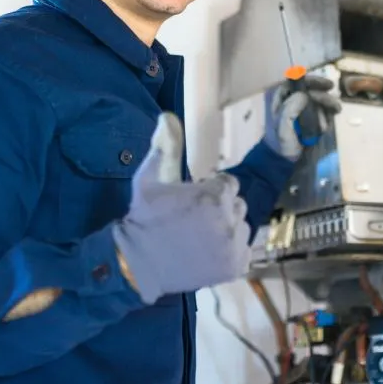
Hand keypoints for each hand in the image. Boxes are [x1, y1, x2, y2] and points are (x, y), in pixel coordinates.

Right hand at [112, 112, 250, 304]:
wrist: (139, 266)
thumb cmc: (143, 221)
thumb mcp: (148, 180)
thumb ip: (164, 148)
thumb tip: (168, 116)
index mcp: (214, 196)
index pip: (228, 184)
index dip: (211, 190)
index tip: (194, 200)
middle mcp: (230, 219)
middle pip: (236, 205)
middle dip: (221, 208)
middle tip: (195, 220)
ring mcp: (235, 245)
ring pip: (241, 228)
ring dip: (227, 229)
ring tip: (201, 238)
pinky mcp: (236, 267)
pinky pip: (243, 252)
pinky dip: (230, 253)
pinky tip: (208, 254)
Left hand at [264, 75, 341, 160]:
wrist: (286, 160)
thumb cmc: (281, 142)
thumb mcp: (282, 126)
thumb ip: (290, 109)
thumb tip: (304, 94)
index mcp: (284, 98)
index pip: (298, 82)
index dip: (312, 81)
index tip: (326, 85)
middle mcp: (295, 100)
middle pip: (312, 90)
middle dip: (324, 97)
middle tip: (333, 105)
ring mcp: (306, 109)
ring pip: (321, 100)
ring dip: (328, 107)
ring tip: (332, 117)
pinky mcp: (314, 119)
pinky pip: (325, 111)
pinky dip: (329, 116)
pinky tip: (327, 126)